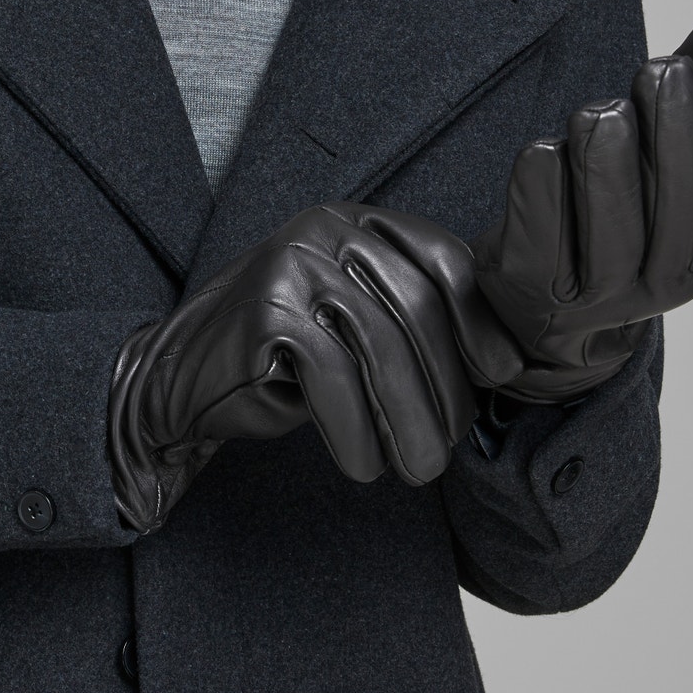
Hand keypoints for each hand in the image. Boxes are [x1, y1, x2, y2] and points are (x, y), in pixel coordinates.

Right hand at [107, 200, 526, 532]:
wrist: (183, 375)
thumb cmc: (289, 359)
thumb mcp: (356, 323)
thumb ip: (413, 320)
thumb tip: (509, 364)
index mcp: (363, 223)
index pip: (443, 259)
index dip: (480, 319)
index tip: (503, 377)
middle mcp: (330, 228)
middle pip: (417, 306)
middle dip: (445, 386)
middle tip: (448, 447)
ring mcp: (294, 262)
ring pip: (379, 344)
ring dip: (408, 418)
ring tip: (419, 469)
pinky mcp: (266, 308)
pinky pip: (330, 373)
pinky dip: (355, 427)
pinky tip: (364, 464)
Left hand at [467, 18, 692, 403]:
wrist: (543, 309)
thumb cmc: (611, 216)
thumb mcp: (659, 168)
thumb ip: (691, 101)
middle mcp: (667, 279)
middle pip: (679, 198)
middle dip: (672, 123)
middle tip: (657, 68)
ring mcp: (603, 290)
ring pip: (613, 219)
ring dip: (606, 151)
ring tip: (599, 110)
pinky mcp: (539, 285)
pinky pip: (543, 228)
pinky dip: (543, 181)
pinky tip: (544, 149)